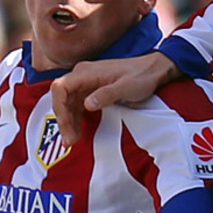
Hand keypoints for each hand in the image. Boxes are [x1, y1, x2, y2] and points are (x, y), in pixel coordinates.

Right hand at [51, 52, 176, 145]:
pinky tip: (78, 132)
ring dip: (68, 122)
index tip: (65, 125)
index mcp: (86, 72)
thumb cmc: (141, 76)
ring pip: (68, 104)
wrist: (153, 70)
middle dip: (63, 120)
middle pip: (62, 98)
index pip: (60, 88)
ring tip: (72, 141)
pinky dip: (76, 119)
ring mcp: (86, 82)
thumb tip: (87, 105)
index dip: (59, 108)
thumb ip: (106, 95)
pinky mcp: (91, 90)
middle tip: (69, 141)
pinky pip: (77, 105)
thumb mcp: (126, 87)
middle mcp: (82, 75)